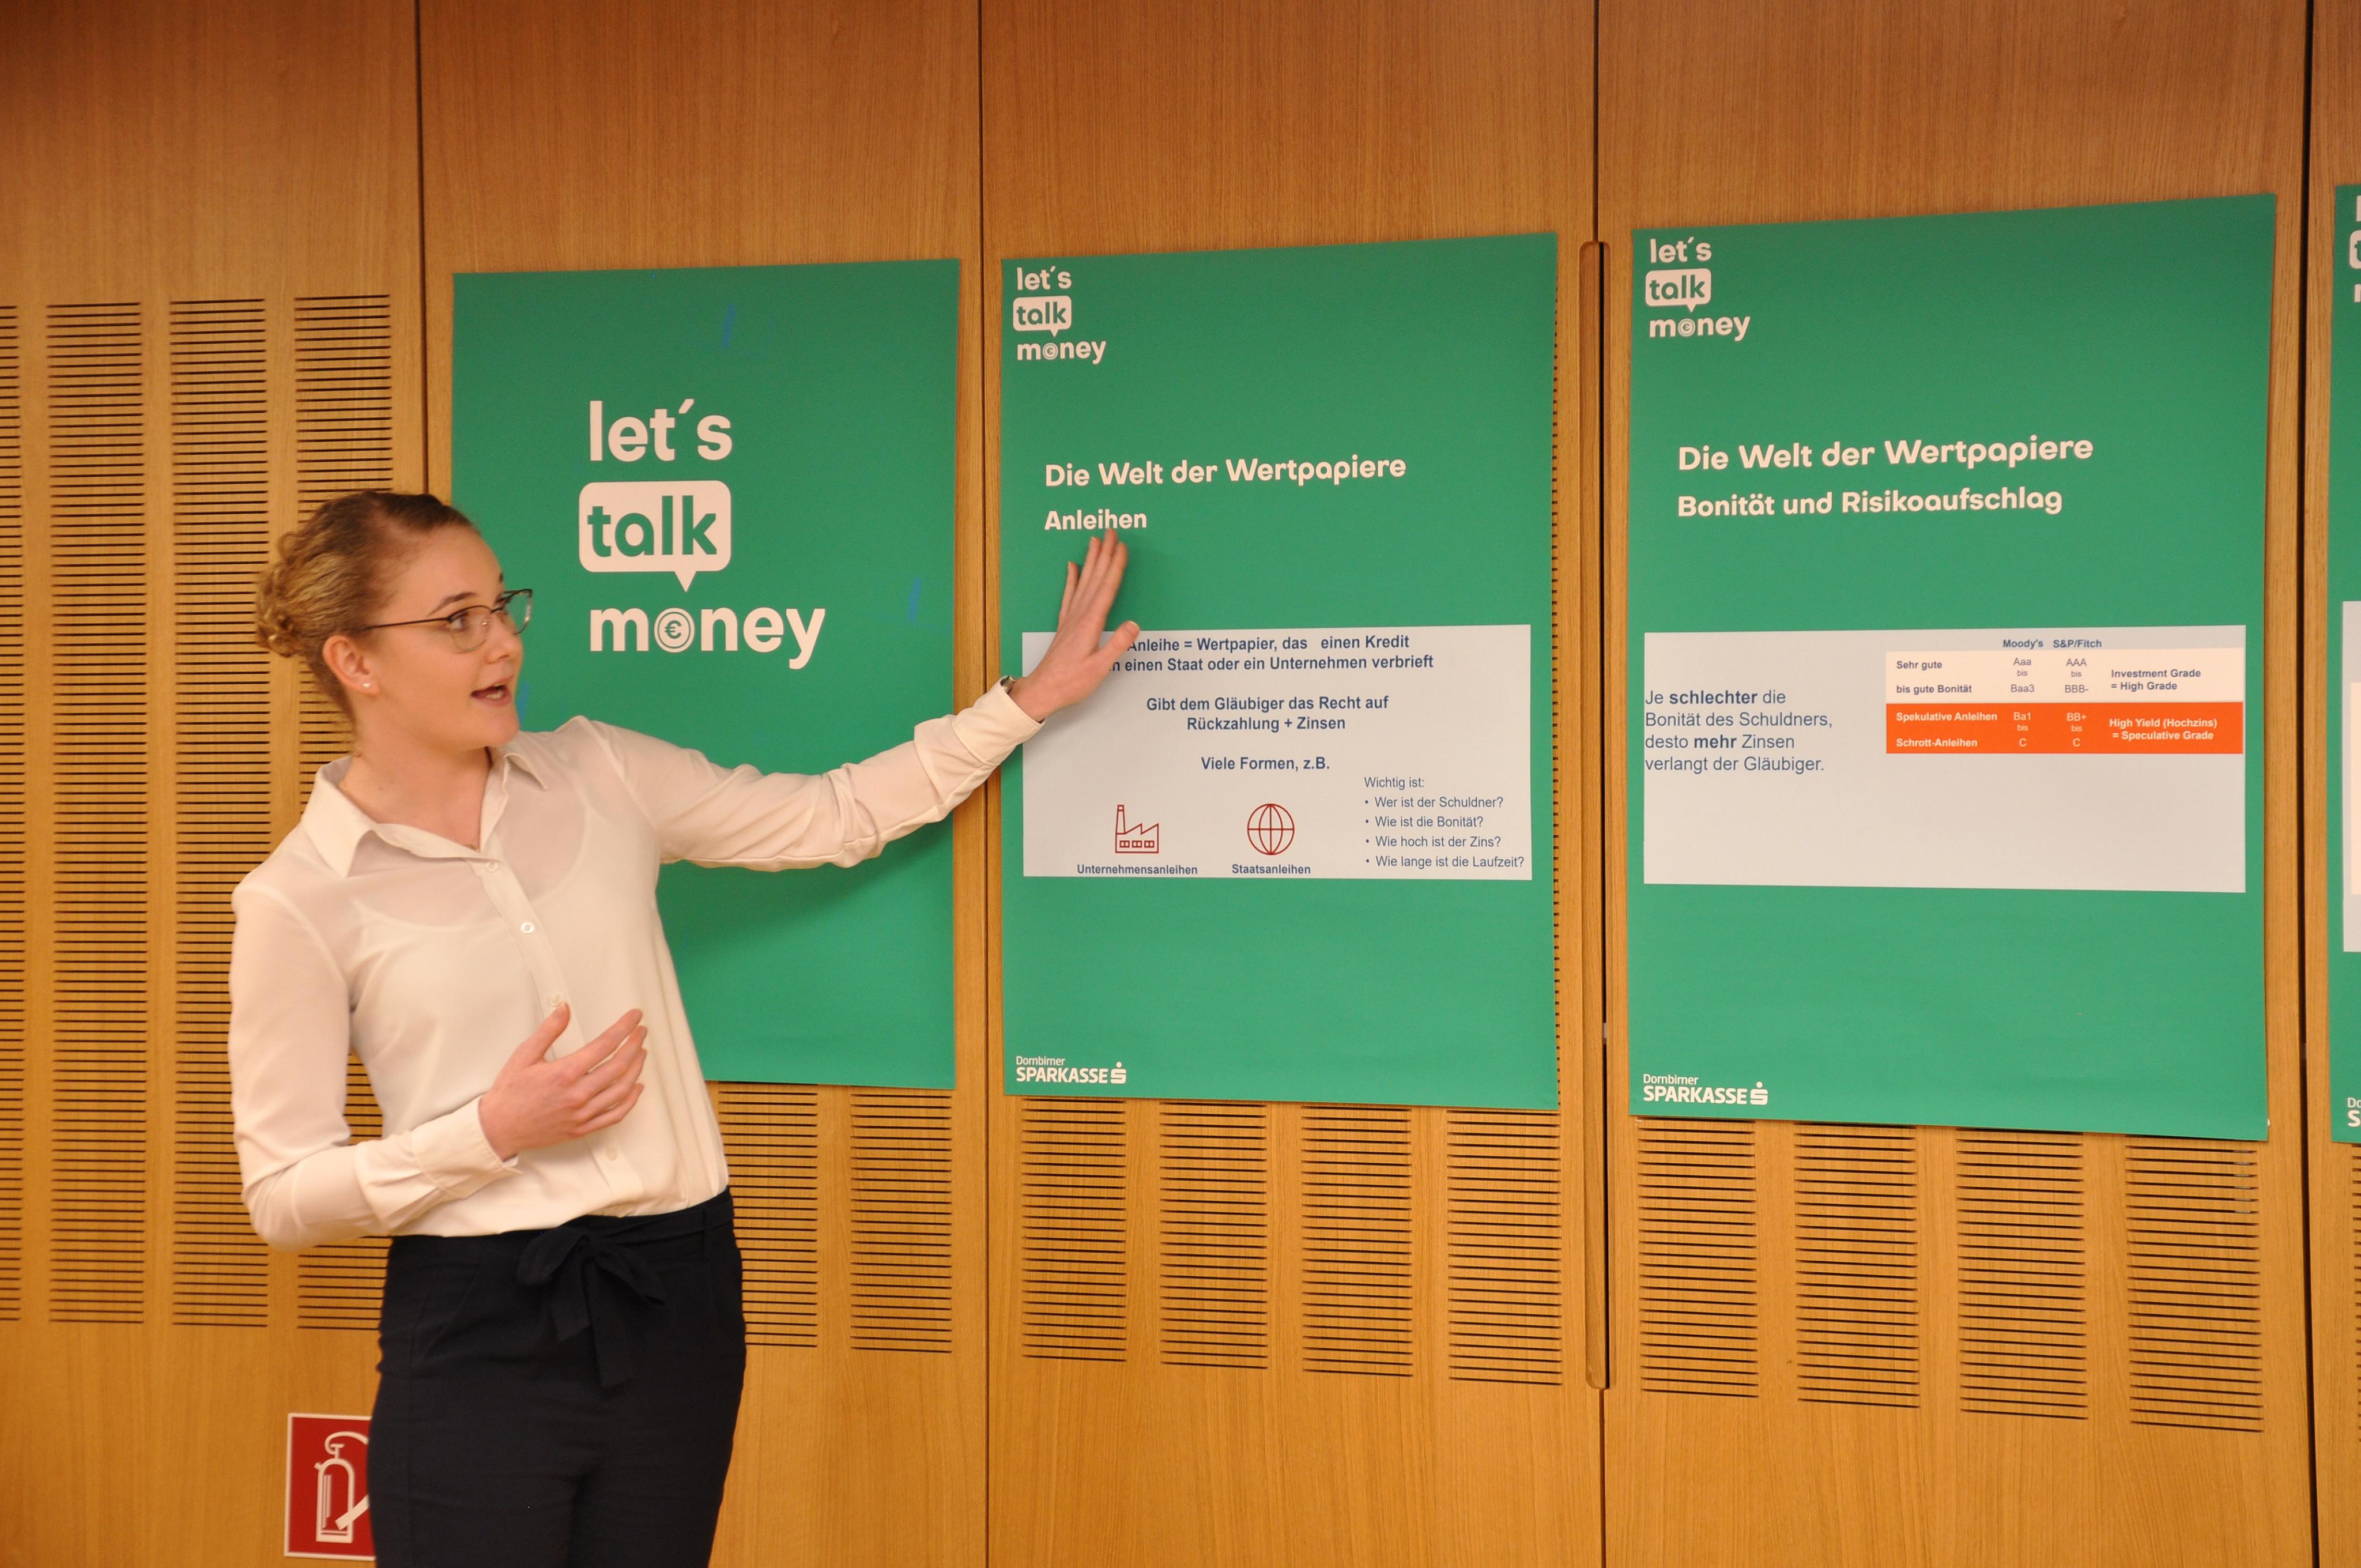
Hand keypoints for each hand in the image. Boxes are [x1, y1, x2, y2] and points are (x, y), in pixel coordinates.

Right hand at [476, 1005, 647, 1159]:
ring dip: (636, 1069)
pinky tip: (636, 1088)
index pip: (605, 1045)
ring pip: (622, 1090)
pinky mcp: (582, 1128)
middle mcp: (578, 1094)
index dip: (624, 1028)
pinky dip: (631, 1101)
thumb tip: (564, 1009)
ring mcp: (582, 1114)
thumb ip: (548, 1030)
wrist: (498, 1128)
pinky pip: (615, 1115)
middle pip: (619, 1066)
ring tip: (641, 1053)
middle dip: (635, 1044)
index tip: (634, 1017)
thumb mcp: (524, 1055)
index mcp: (565, 1073)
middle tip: (641, 1032)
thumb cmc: (509, 1092)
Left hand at [1007, 534, 1138, 720]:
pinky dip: (1072, 579)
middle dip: (1104, 554)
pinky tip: (1073, 567)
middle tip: (1110, 532)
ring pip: (1083, 582)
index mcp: (1090, 624)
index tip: (1122, 546)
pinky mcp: (1065, 625)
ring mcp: (1070, 619)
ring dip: (1090, 560)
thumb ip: (1117, 645)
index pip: (1106, 589)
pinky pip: (1069, 595)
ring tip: (1094, 541)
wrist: (1042, 690)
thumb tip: (1133, 624)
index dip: (1115, 566)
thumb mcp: (1099, 668)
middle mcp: (1079, 616)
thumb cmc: (1071, 683)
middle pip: (1095, 578)